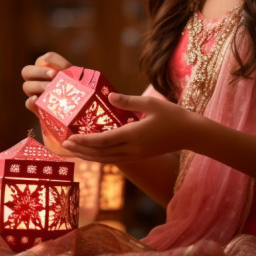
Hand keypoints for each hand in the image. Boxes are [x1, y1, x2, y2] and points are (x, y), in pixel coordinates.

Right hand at [21, 52, 71, 116]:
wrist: (81, 110)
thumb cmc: (76, 89)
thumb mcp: (74, 77)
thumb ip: (64, 68)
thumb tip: (51, 62)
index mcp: (45, 70)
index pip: (41, 60)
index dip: (50, 60)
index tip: (59, 66)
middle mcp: (37, 80)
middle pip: (27, 71)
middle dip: (40, 71)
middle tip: (53, 75)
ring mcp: (34, 94)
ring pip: (26, 86)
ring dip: (38, 85)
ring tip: (50, 88)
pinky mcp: (37, 108)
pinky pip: (28, 104)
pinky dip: (31, 101)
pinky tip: (37, 99)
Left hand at [61, 92, 193, 162]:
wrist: (191, 134)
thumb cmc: (173, 115)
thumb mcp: (151, 103)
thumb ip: (128, 101)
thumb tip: (109, 96)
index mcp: (134, 134)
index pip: (104, 140)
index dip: (85, 140)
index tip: (70, 137)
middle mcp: (133, 148)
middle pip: (101, 153)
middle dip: (81, 149)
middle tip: (64, 143)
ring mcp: (136, 154)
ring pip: (107, 159)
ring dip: (89, 155)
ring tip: (74, 150)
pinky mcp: (139, 156)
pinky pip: (115, 159)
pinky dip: (101, 157)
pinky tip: (93, 153)